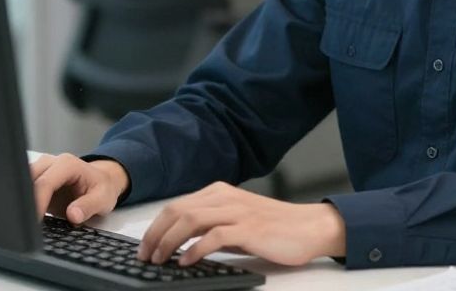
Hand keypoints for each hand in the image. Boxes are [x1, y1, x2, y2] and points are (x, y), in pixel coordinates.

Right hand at [30, 153, 129, 223]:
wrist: (101, 182)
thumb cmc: (102, 188)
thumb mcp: (103, 199)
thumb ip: (88, 206)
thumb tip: (73, 215)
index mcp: (67, 164)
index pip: (45, 183)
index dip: (38, 202)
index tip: (35, 221)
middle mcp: (51, 163)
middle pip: (28, 179)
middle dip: (25, 201)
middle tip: (26, 223)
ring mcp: (41, 170)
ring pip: (21, 182)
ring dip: (22, 201)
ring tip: (25, 220)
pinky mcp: (35, 180)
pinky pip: (23, 188)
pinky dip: (22, 201)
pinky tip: (25, 216)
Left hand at [138, 181, 345, 266]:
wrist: (310, 227)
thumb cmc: (275, 228)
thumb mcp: (237, 223)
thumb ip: (212, 227)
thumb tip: (181, 244)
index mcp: (221, 193)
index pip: (177, 206)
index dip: (155, 227)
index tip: (145, 247)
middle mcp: (226, 198)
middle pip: (178, 211)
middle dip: (155, 234)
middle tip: (145, 256)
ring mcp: (238, 212)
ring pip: (191, 220)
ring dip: (169, 241)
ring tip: (160, 259)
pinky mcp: (249, 228)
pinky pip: (214, 236)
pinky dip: (195, 249)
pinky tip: (186, 261)